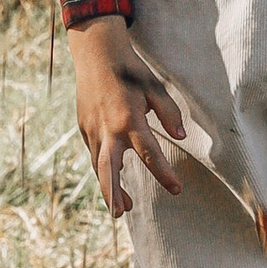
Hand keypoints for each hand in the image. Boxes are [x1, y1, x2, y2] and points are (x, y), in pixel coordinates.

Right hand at [68, 18, 187, 217]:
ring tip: (121, 208)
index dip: (164, 173)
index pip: (149, 152)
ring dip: (108, 188)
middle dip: (113, 193)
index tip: (177, 189)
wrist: (96, 52)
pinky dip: (102, 169)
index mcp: (129, 118)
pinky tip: (113, 179)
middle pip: (107, 168)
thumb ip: (169, 112)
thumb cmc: (130, 70)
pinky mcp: (84, 127)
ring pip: (97, 165)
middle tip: (121, 215)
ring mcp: (92, 128)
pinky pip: (94, 154)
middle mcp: (108, 128)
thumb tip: (182, 136)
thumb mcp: (155, 87)